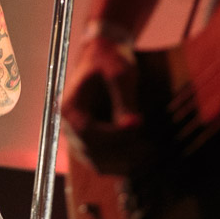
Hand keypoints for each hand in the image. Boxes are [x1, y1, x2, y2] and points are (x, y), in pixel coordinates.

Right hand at [63, 33, 143, 175]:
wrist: (106, 54)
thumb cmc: (112, 59)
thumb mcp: (121, 74)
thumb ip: (125, 101)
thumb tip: (133, 125)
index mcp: (69, 107)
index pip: (87, 132)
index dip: (113, 136)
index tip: (138, 127)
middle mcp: (68, 125)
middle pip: (90, 152)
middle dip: (122, 153)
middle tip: (150, 149)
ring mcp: (78, 136)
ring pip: (96, 162)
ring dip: (123, 163)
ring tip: (150, 155)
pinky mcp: (92, 141)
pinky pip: (103, 161)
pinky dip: (121, 163)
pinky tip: (143, 158)